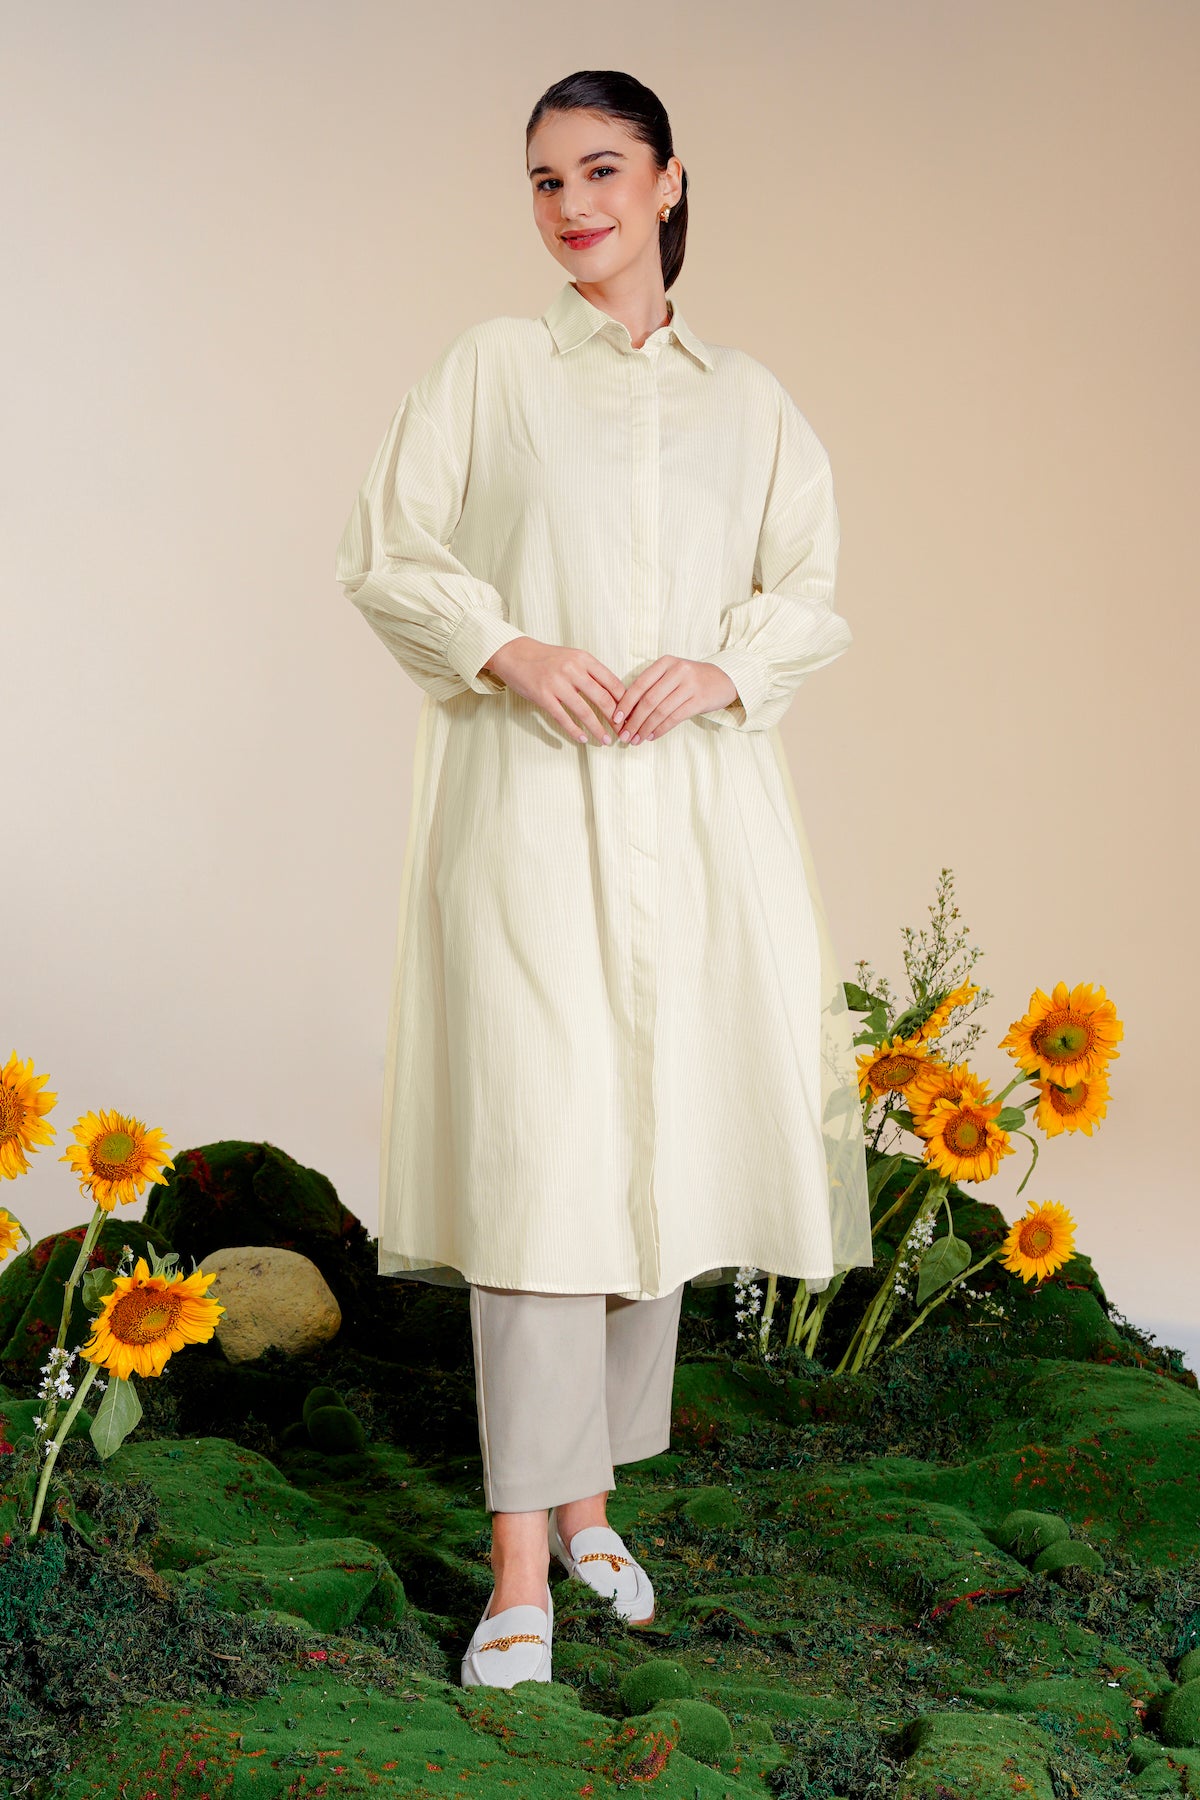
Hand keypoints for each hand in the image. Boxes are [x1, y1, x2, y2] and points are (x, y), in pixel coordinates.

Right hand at [483, 637, 626, 743]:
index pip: (612, 682)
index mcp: (584, 659)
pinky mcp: (543, 696)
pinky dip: (574, 730)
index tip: (630, 715)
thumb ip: (591, 672)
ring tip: (605, 740)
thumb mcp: (573, 657)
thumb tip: (615, 694)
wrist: (516, 654)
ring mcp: (557, 683)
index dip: (624, 701)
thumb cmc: (547, 658)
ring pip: (584, 711)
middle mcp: (573, 670)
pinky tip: (582, 738)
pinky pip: (563, 717)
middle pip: (602, 698)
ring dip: (597, 729)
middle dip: (616, 719)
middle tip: (623, 732)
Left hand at [612, 658, 738, 742]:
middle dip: (634, 721)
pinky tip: (652, 736)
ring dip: (645, 728)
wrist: (724, 679)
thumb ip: (652, 687)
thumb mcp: (672, 674)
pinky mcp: (699, 699)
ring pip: (661, 711)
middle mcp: (677, 670)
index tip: (615, 719)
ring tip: (636, 739)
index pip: (639, 684)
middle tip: (624, 735)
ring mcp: (690, 685)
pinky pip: (675, 717)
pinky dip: (661, 729)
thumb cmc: (691, 679)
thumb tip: (627, 712)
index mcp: (665, 662)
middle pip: (648, 700)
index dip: (625, 703)